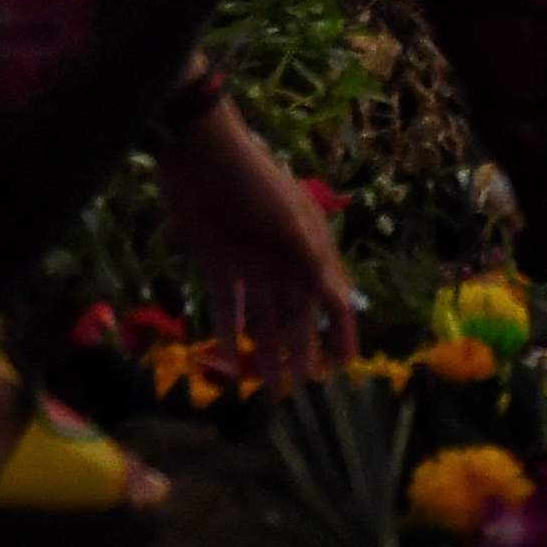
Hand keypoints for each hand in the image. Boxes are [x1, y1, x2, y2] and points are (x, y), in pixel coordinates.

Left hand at [156, 96, 358, 380]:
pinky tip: (231, 362)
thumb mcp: (292, 225)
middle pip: (296, 314)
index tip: (344, 367)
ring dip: (268, 349)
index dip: (341, 332)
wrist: (201, 157)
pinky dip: (229, 331)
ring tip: (272, 387)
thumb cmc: (254, 186)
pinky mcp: (216, 264)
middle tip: (301, 388)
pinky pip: (227, 306)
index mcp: (310, 247)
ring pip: (263, 316)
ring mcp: (250, 263)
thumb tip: (343, 302)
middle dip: (302, 350)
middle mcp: (283, 259)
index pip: (333, 297)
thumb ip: (315, 264)